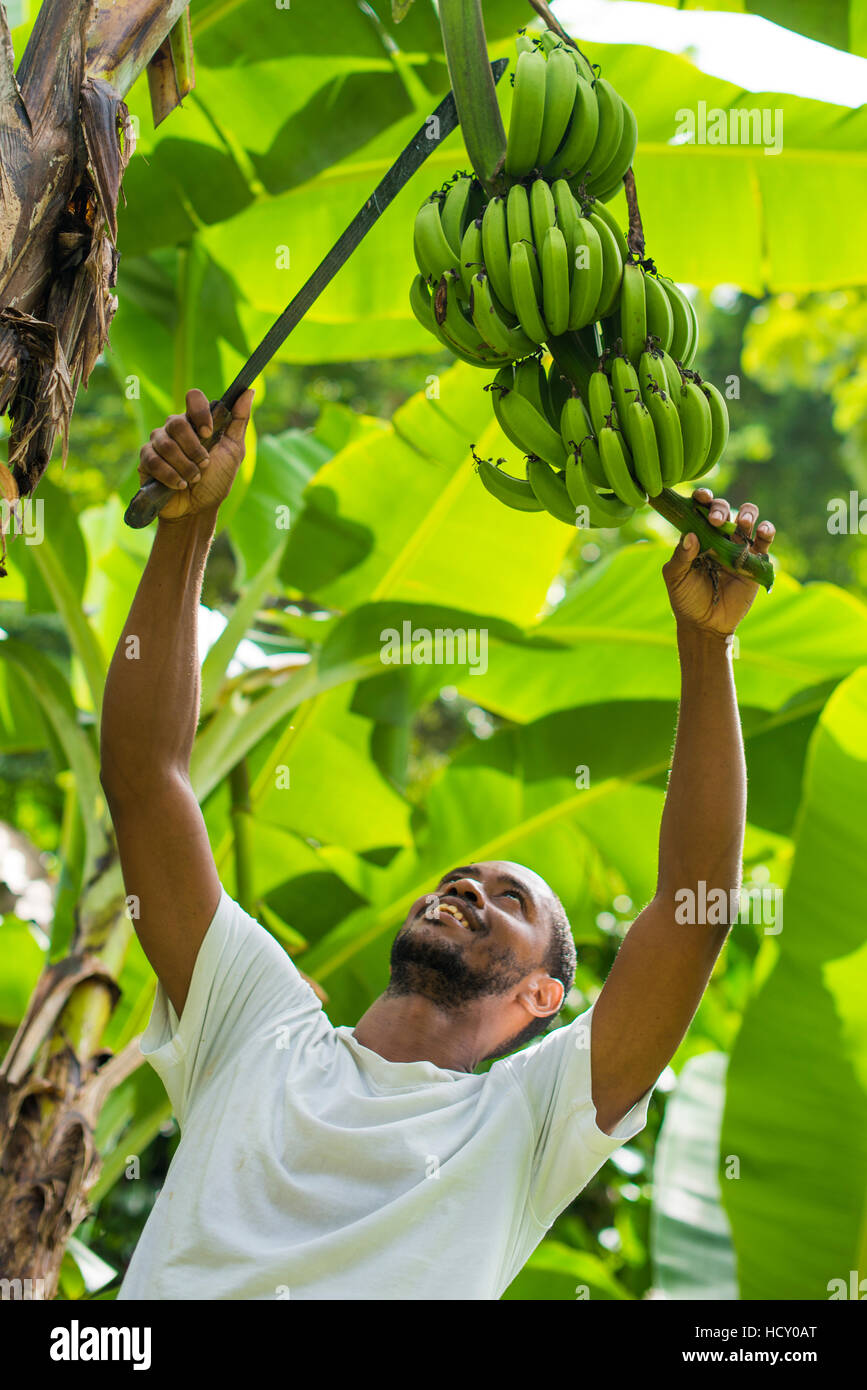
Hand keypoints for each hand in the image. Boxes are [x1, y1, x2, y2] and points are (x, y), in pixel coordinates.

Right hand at [137, 388, 254, 521]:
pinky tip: (180, 485)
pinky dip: (170, 475)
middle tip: (204, 465)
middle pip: (177, 423)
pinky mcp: (146, 460)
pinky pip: (153, 460)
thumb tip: (249, 391)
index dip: (199, 412)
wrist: (198, 510)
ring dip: (184, 465)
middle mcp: (175, 427)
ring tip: (194, 479)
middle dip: (194, 448)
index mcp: (197, 421)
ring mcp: (158, 442)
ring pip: (165, 443)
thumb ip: (239, 421)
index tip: (208, 431)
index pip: (193, 397)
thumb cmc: (216, 479)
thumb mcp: (234, 451)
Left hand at [662, 489, 775, 637]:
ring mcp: (738, 547)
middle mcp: (718, 537)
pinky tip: (763, 530)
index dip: (703, 498)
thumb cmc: (685, 598)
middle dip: (721, 509)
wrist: (705, 624)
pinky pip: (764, 541)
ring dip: (748, 514)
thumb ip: (681, 557)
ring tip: (743, 523)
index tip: (701, 496)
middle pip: (725, 510)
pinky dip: (767, 531)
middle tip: (716, 521)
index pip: (701, 509)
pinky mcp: (755, 561)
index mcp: (697, 535)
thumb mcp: (676, 578)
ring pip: (748, 519)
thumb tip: (690, 535)